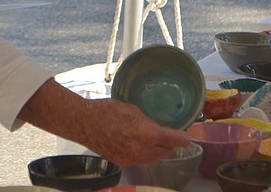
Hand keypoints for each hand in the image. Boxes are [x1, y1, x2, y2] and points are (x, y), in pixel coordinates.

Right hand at [76, 98, 191, 165]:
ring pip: (153, 158)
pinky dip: (144, 153)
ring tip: (155, 139)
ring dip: (158, 150)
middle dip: (170, 144)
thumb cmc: (105, 111)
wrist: (83, 123)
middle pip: (165, 152)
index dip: (183, 138)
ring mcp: (131, 159)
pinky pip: (141, 160)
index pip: (174, 140)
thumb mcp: (132, 109)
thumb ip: (147, 120)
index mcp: (146, 134)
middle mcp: (141, 150)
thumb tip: (155, 126)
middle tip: (170, 136)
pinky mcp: (122, 162)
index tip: (187, 137)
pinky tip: (139, 144)